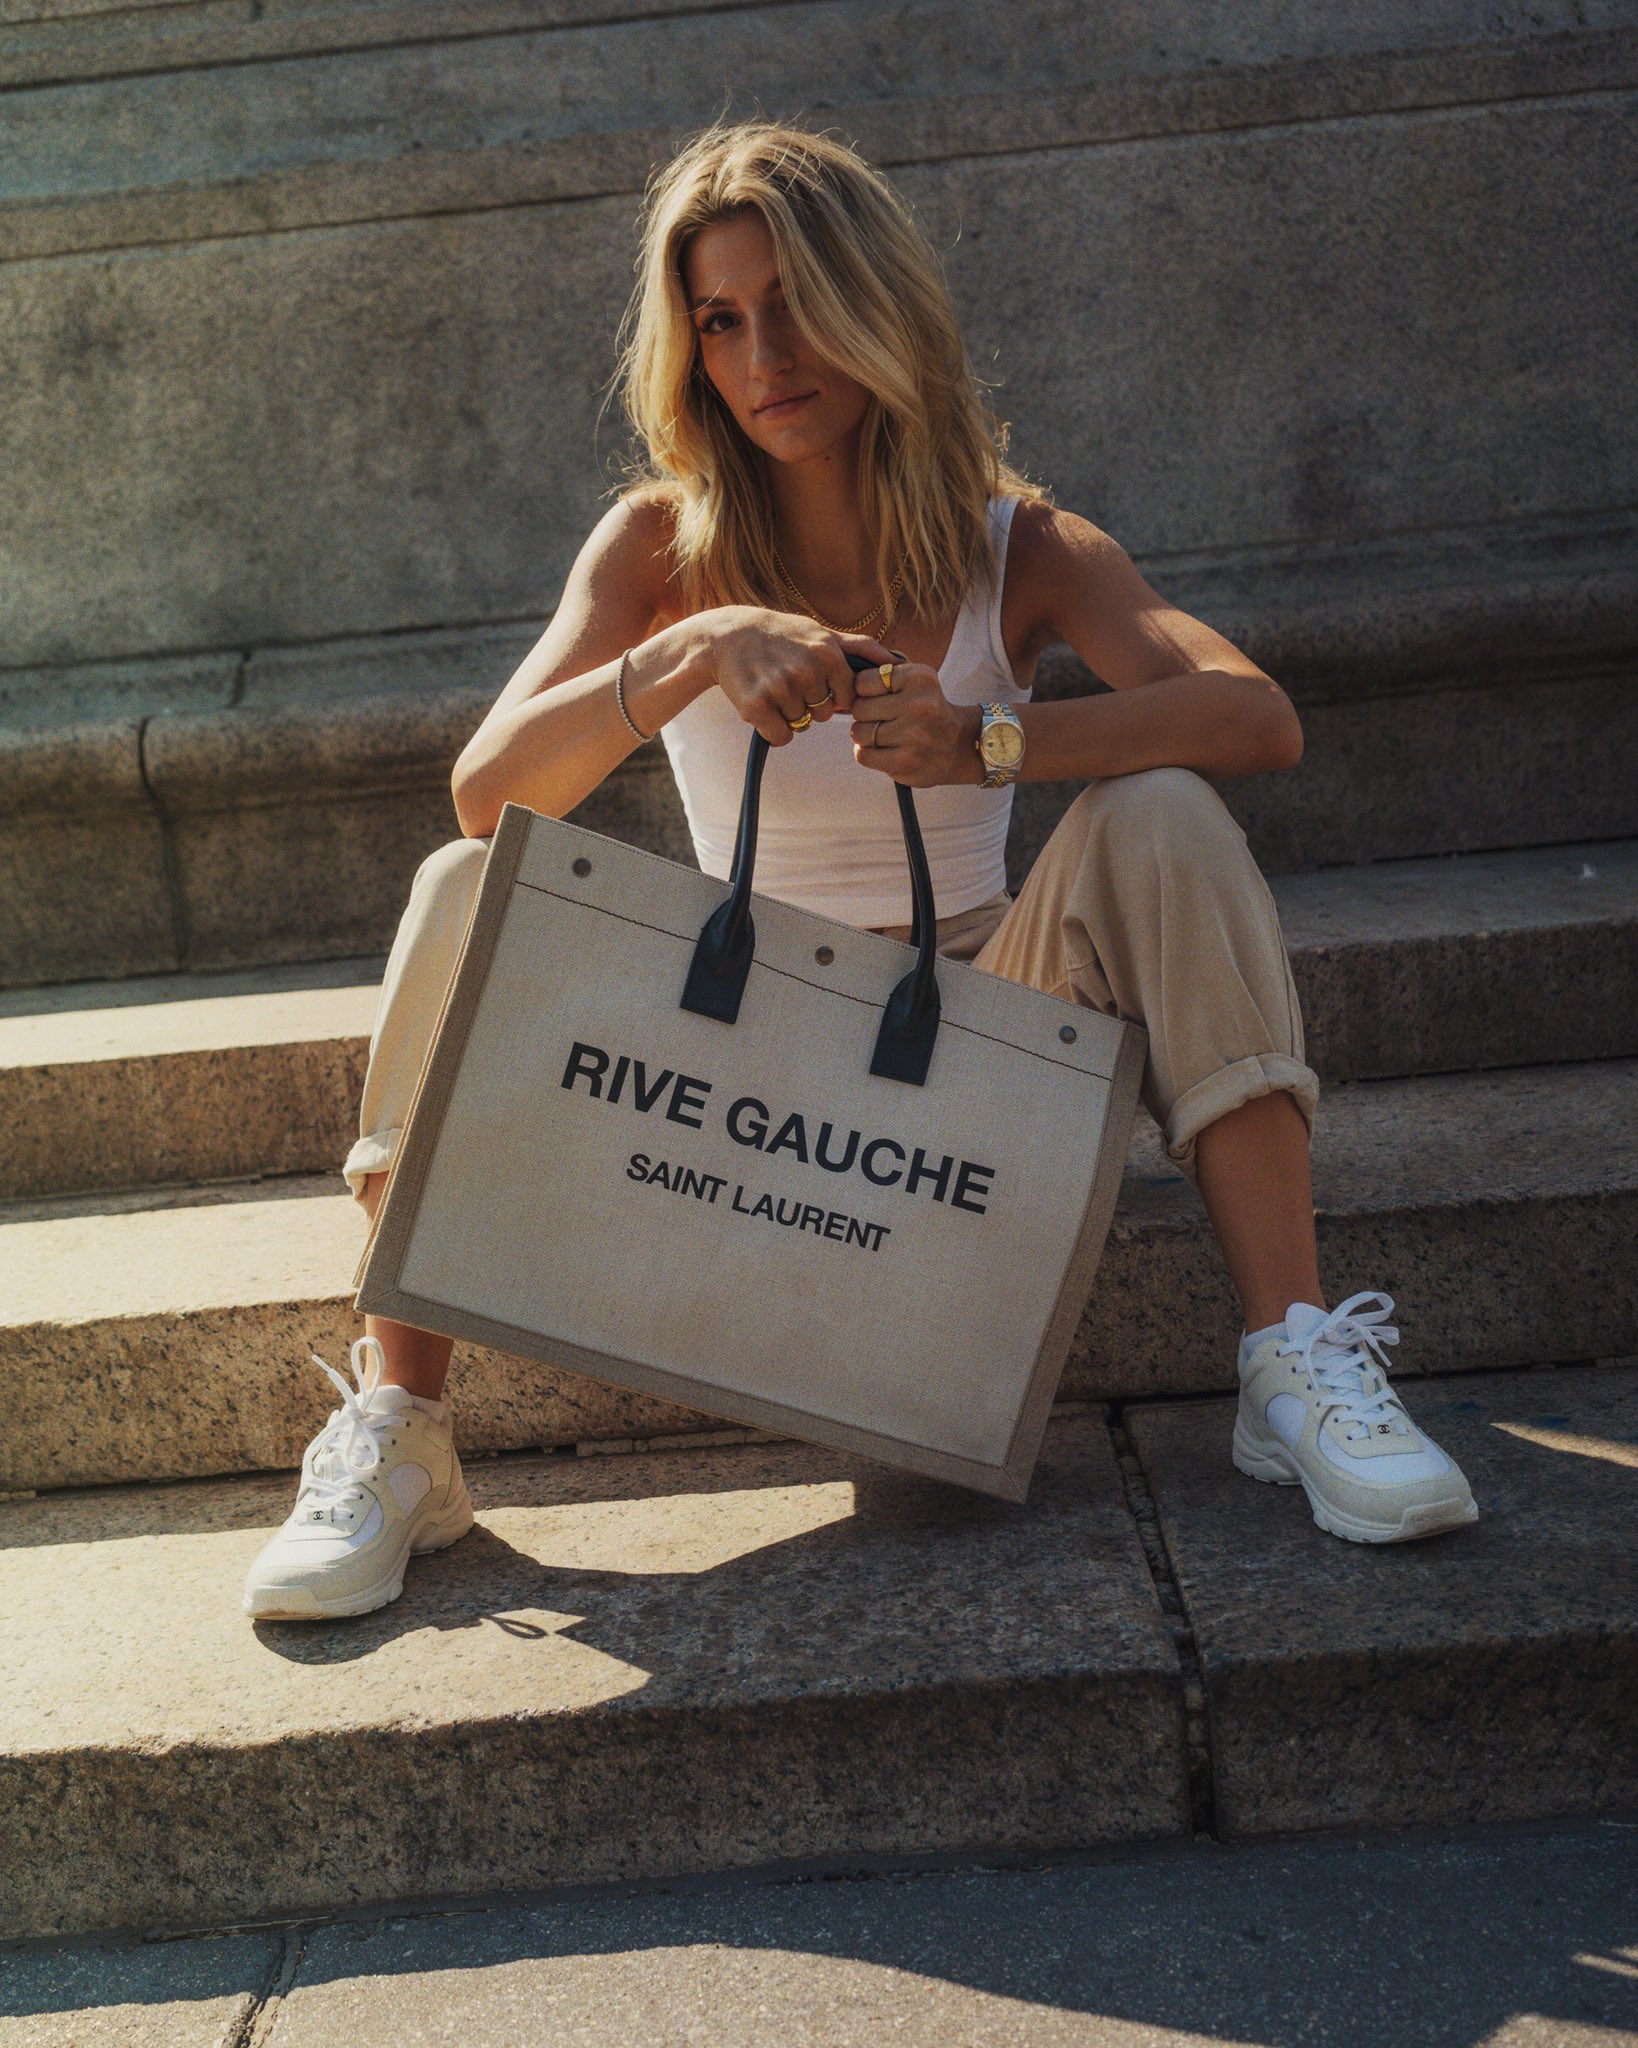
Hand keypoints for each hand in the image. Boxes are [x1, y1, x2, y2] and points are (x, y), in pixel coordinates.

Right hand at [706, 608, 901, 746]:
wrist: (729, 636)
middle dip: (809, 704)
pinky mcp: (757, 707)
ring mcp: (780, 689)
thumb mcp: (821, 632)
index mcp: (826, 653)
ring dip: (789, 714)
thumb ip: (860, 647)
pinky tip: (762, 704)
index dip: (831, 694)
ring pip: (802, 725)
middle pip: (823, 714)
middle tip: (788, 680)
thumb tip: (897, 661)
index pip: (847, 698)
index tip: (813, 679)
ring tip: (772, 686)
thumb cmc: (781, 635)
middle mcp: (806, 670)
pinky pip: (781, 737)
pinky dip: (773, 728)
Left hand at [850, 654, 981, 786]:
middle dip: (864, 714)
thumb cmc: (926, 708)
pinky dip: (867, 753)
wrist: (958, 745)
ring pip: (859, 733)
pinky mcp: (906, 762)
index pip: (863, 681)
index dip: (864, 691)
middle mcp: (918, 705)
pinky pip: (863, 755)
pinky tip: (883, 749)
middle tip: (880, 718)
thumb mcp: (915, 678)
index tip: (878, 697)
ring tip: (882, 734)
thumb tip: (848, 665)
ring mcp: (912, 736)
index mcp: (919, 678)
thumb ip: (884, 667)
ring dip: (865, 735)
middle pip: (859, 708)